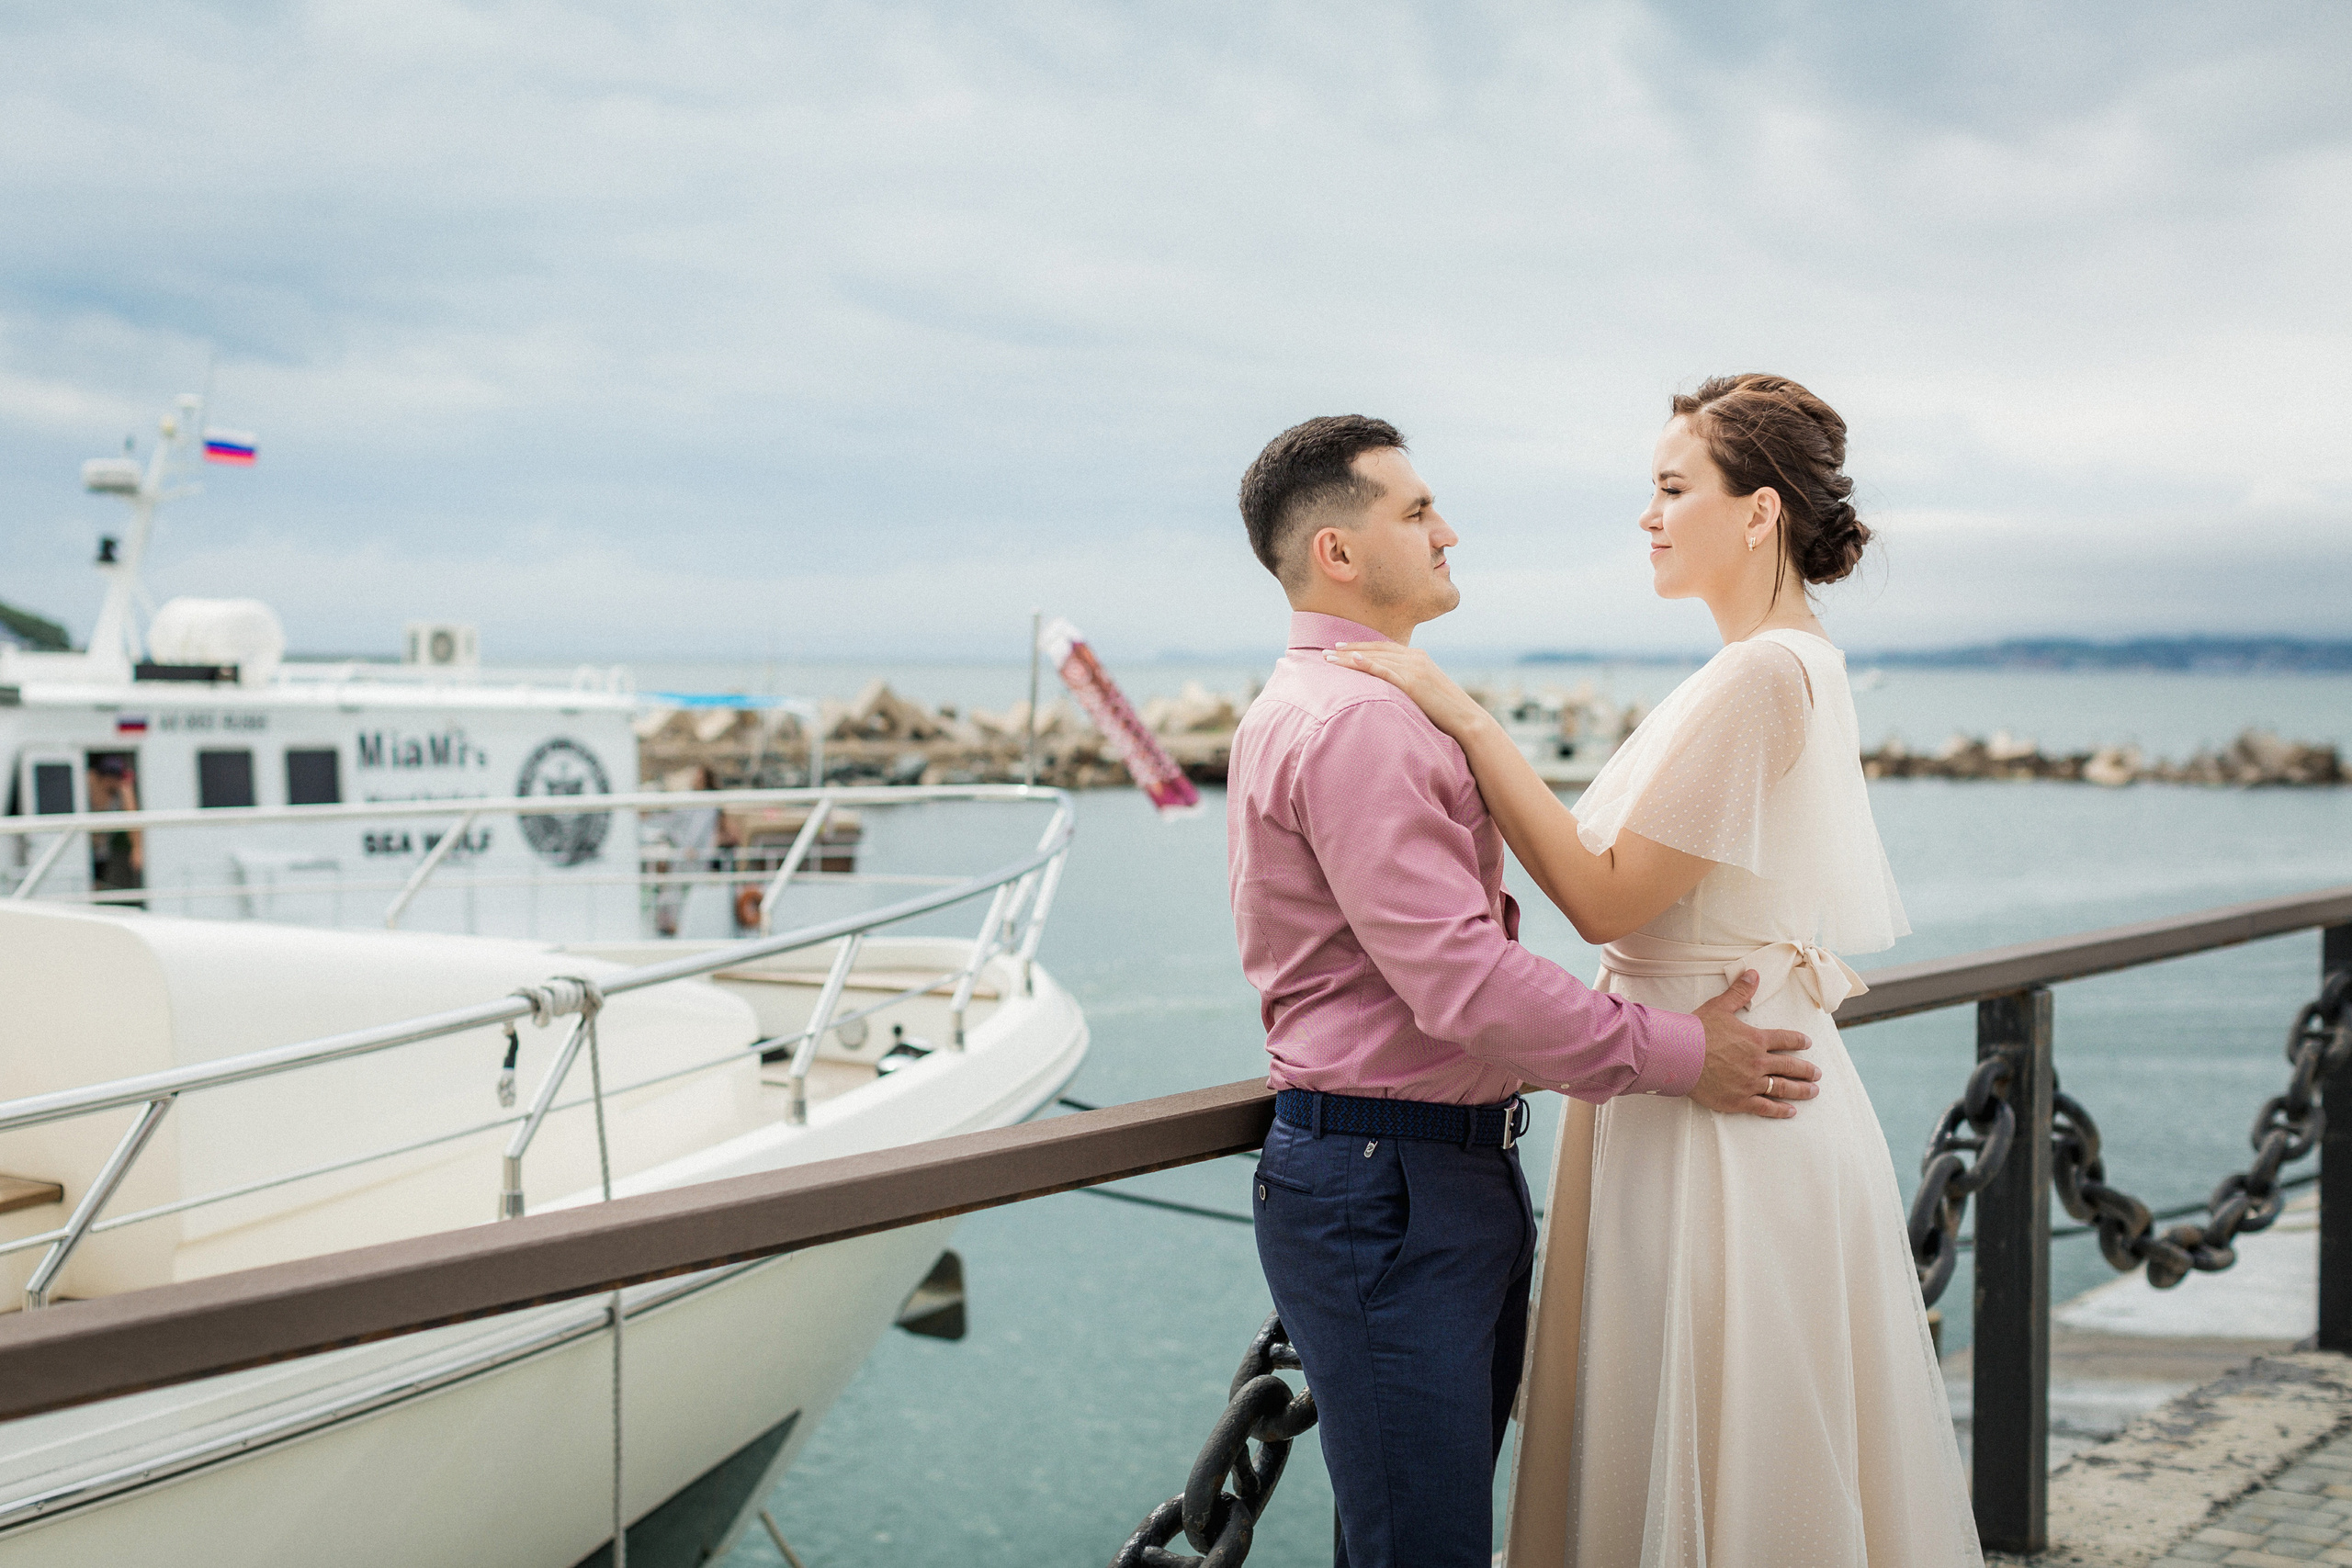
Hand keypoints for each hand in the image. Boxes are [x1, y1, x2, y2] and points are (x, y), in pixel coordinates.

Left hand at [1326, 642, 1492, 741]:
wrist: (1467, 720)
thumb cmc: (1444, 711)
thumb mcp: (1424, 690)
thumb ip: (1407, 682)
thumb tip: (1389, 689)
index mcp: (1418, 657)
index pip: (1383, 648)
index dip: (1360, 646)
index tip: (1340, 648)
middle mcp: (1416, 658)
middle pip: (1375, 650)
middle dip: (1348, 650)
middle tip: (1325, 651)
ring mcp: (1415, 669)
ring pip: (1376, 658)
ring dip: (1350, 658)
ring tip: (1328, 659)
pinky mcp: (1414, 683)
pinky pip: (1387, 671)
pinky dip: (1369, 664)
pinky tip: (1353, 660)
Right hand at [1688, 970, 1818, 1119]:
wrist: (1679, 1055)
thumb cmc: (1697, 1030)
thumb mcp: (1720, 1006)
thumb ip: (1739, 992)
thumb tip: (1753, 973)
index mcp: (1756, 1039)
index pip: (1785, 1039)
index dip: (1798, 1041)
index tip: (1807, 1044)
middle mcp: (1758, 1062)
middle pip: (1790, 1066)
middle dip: (1806, 1070)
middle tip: (1817, 1074)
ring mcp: (1750, 1083)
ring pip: (1782, 1088)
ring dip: (1800, 1090)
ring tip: (1812, 1091)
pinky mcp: (1739, 1100)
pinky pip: (1766, 1107)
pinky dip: (1780, 1110)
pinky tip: (1791, 1111)